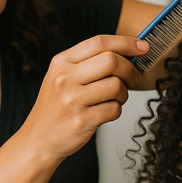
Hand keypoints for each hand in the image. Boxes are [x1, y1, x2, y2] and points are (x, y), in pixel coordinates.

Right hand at [23, 35, 148, 161]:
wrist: (38, 140)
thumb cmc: (56, 107)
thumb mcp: (61, 77)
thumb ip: (87, 62)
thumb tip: (127, 52)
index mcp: (61, 63)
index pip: (99, 42)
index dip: (126, 42)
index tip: (143, 47)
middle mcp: (64, 78)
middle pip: (111, 61)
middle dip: (130, 69)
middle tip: (134, 78)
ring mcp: (72, 100)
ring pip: (116, 86)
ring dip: (124, 93)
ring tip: (116, 98)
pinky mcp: (82, 121)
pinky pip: (114, 109)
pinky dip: (116, 110)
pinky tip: (105, 112)